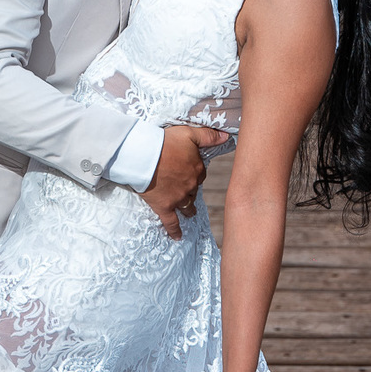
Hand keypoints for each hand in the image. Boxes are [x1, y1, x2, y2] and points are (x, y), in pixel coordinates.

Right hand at [140, 125, 228, 239]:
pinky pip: (171, 222)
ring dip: (189, 209)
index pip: (200, 174)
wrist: (144, 155)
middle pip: (193, 190)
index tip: (186, 169)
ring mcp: (178, 198)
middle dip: (190, 189)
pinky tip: (177, 237)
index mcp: (197, 169)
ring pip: (187, 206)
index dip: (194, 172)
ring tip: (190, 212)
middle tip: (184, 188)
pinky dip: (174, 230)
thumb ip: (208, 136)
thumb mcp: (189, 133)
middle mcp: (190, 186)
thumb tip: (226, 137)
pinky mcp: (164, 206)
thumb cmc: (165, 141)